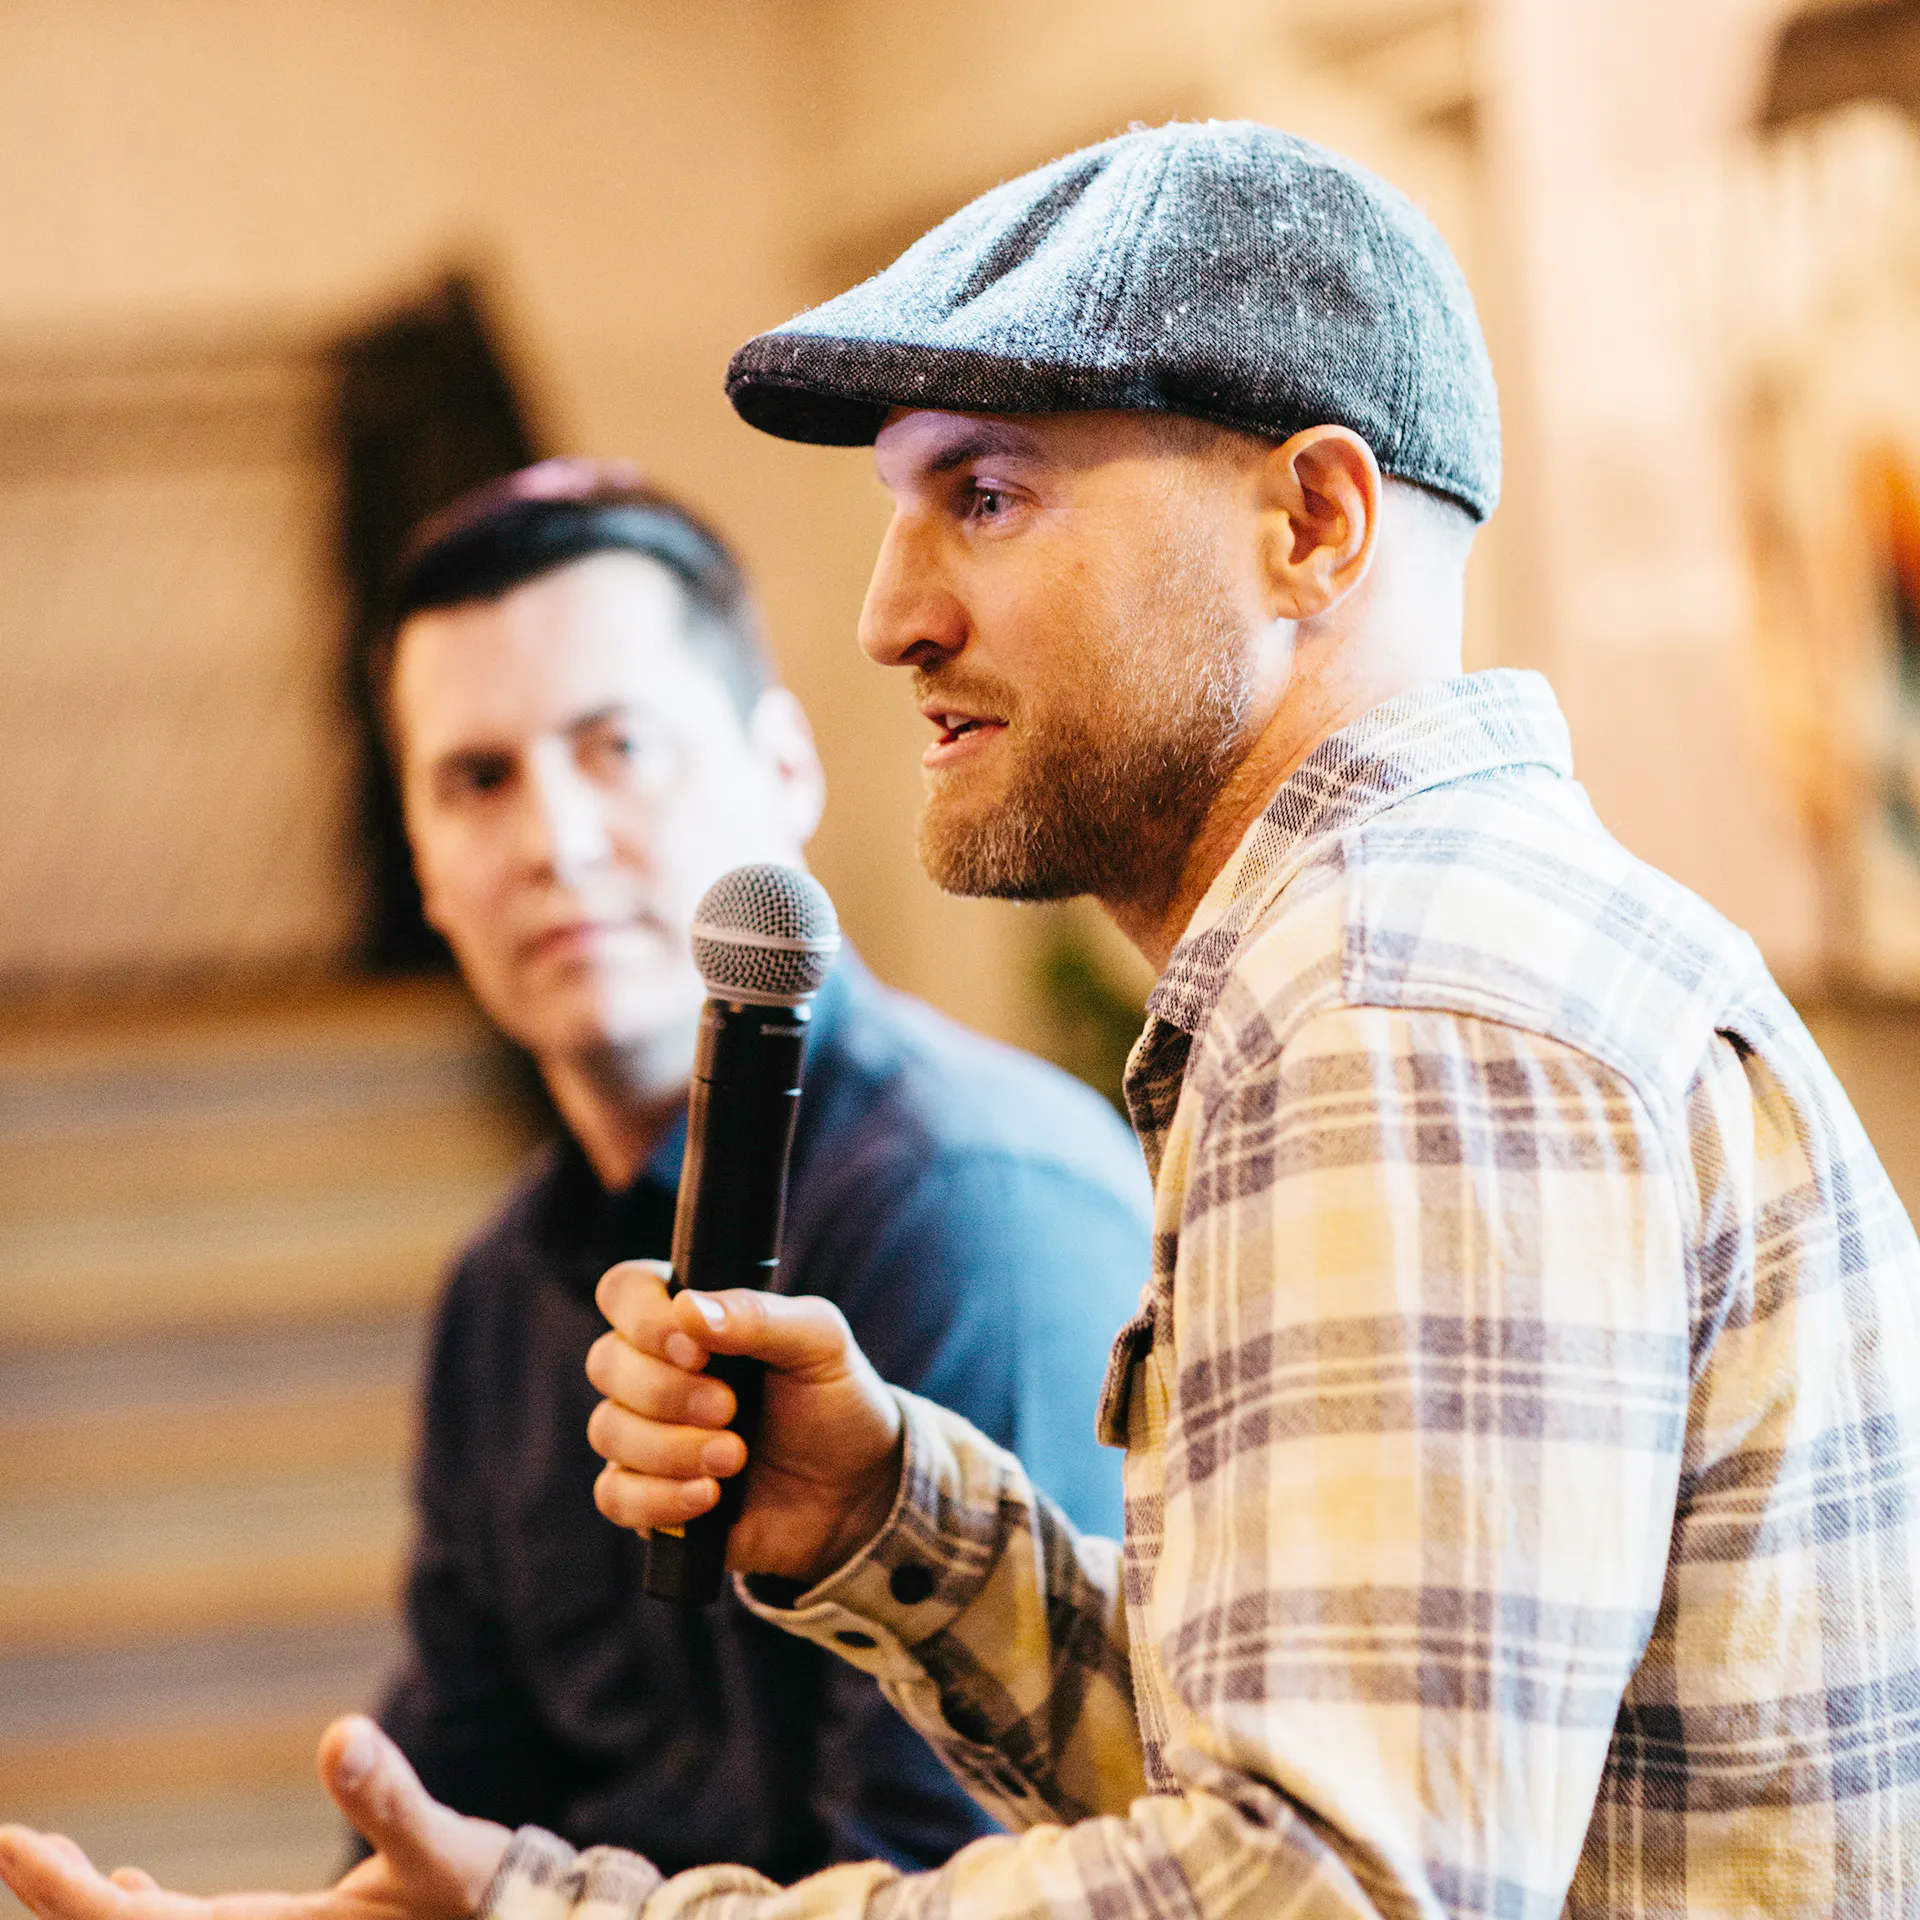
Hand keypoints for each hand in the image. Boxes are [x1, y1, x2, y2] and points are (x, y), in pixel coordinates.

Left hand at [0, 1718, 508, 1919]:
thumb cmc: (480, 1902)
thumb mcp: (441, 1849)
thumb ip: (389, 1798)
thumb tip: (340, 1735)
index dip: (66, 1894)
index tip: (12, 1840)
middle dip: (60, 1898)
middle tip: (12, 1841)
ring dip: (93, 1904)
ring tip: (45, 1861)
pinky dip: (145, 1908)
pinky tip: (129, 1881)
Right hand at [587, 1262, 903, 1586]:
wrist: (856, 1490)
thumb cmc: (834, 1399)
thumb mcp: (819, 1342)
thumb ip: (757, 1316)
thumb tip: (687, 1308)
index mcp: (690, 1319)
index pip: (624, 1291)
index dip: (643, 1318)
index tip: (696, 1350)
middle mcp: (656, 1369)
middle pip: (605, 1363)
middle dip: (667, 1392)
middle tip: (731, 1408)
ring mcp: (645, 1433)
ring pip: (607, 1430)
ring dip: (671, 1447)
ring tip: (734, 1458)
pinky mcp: (647, 1496)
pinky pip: (614, 1496)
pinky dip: (659, 1499)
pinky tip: (709, 1497)